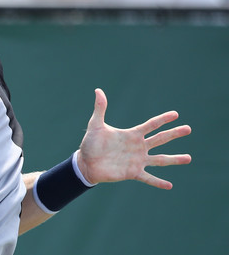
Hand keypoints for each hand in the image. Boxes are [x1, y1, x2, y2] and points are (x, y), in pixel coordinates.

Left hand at [77, 89, 191, 189]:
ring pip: (160, 159)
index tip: (176, 114)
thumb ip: (100, 108)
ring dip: (174, 159)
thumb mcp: (96, 125)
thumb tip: (98, 90)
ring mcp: (137, 160)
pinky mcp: (132, 173)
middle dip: (174, 134)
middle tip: (188, 129)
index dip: (163, 119)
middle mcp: (138, 147)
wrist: (86, 162)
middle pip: (160, 139)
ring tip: (189, 158)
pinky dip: (158, 182)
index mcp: (132, 135)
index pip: (151, 125)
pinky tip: (169, 185)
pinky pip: (148, 178)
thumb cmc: (91, 143)